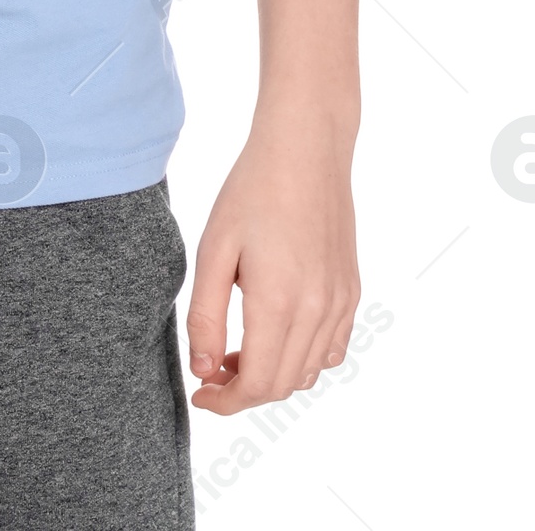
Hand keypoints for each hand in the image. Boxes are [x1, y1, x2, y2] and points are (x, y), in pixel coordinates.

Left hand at [186, 111, 358, 413]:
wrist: (306, 149)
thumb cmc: (252, 191)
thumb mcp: (214, 249)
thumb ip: (206, 316)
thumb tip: (204, 370)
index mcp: (280, 303)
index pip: (256, 384)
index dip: (225, 401)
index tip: (199, 394)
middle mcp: (318, 312)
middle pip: (283, 385)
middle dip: (243, 391)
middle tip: (211, 370)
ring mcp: (341, 304)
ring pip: (309, 372)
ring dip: (272, 376)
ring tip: (236, 349)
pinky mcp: (351, 292)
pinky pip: (331, 349)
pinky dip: (303, 358)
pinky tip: (275, 333)